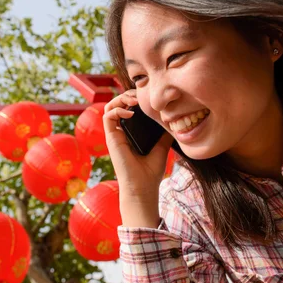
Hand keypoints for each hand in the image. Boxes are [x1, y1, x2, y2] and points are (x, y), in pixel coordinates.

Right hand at [103, 90, 172, 226]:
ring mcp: (115, 134)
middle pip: (118, 103)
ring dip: (120, 98)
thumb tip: (175, 121)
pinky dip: (118, 109)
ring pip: (109, 106)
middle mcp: (120, 131)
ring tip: (134, 101)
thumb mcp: (162, 146)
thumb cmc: (151, 171)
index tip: (148, 98)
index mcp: (130, 132)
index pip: (128, 108)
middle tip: (141, 95)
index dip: (135, 98)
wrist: (143, 187)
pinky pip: (107, 116)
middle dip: (128, 94)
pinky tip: (131, 113)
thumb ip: (164, 133)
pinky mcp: (111, 138)